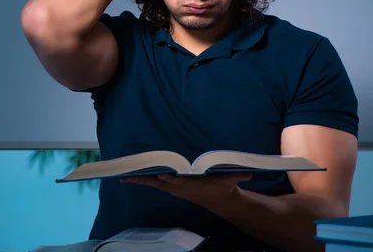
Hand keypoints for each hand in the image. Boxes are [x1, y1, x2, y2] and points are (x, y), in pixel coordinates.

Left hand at [121, 172, 251, 210]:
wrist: (219, 200)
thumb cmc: (223, 186)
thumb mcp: (231, 181)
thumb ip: (237, 175)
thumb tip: (248, 172)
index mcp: (193, 185)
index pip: (181, 182)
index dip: (172, 180)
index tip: (163, 175)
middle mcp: (180, 189)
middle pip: (162, 184)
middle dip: (147, 180)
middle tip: (132, 177)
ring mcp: (174, 189)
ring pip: (154, 184)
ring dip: (139, 180)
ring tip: (124, 177)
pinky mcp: (170, 187)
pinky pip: (153, 183)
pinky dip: (141, 180)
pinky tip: (127, 178)